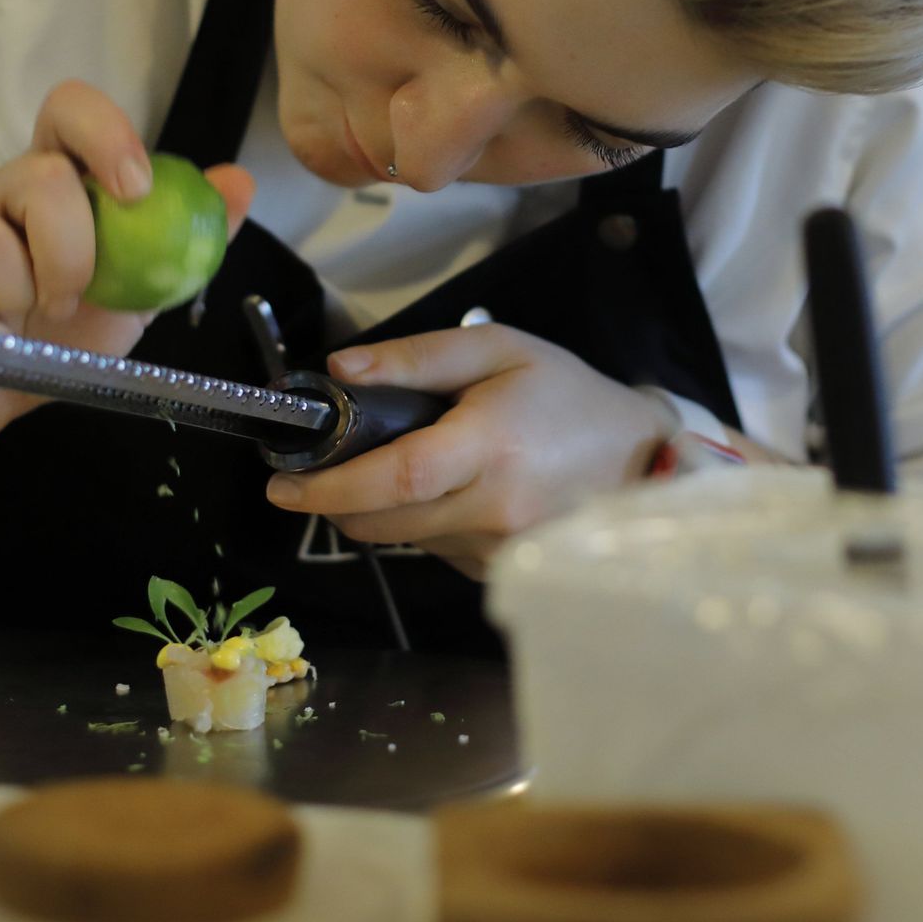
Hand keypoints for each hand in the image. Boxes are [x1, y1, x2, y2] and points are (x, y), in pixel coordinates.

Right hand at [0, 79, 253, 454]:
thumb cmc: (65, 335)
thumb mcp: (138, 287)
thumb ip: (184, 237)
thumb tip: (240, 181)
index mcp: (56, 181)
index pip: (69, 111)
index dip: (106, 133)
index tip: (137, 189)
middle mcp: (0, 192)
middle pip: (38, 172)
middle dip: (76, 245)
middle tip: (79, 294)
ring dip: (36, 289)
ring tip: (39, 319)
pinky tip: (2, 334)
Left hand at [262, 325, 676, 579]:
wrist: (641, 456)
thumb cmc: (567, 395)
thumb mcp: (499, 349)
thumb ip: (418, 356)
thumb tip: (340, 370)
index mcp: (489, 447)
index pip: (394, 478)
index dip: (329, 486)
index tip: (281, 484)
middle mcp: (494, 510)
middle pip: (383, 521)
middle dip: (335, 502)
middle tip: (316, 472)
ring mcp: (501, 550)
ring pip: (406, 539)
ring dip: (382, 510)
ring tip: (407, 466)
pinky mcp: (504, 572)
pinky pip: (437, 551)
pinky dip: (423, 524)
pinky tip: (452, 492)